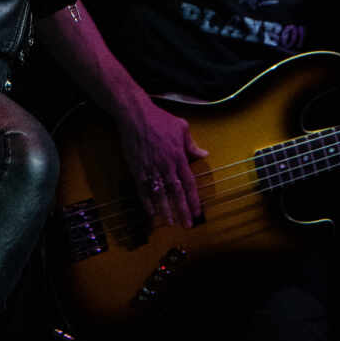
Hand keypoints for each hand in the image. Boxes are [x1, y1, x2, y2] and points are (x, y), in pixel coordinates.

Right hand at [117, 97, 209, 228]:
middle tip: (187, 225)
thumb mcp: (182, 127)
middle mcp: (166, 165)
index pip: (189, 183)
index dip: (193, 199)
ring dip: (165, 209)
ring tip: (171, 222)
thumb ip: (192, 145)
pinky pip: (142, 189)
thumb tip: (204, 154)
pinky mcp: (137, 168)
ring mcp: (150, 168)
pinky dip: (147, 202)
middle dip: (182, 210)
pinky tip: (151, 212)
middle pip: (176, 192)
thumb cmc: (160, 119)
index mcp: (178, 156)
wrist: (135, 115)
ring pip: (159, 193)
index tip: (198, 212)